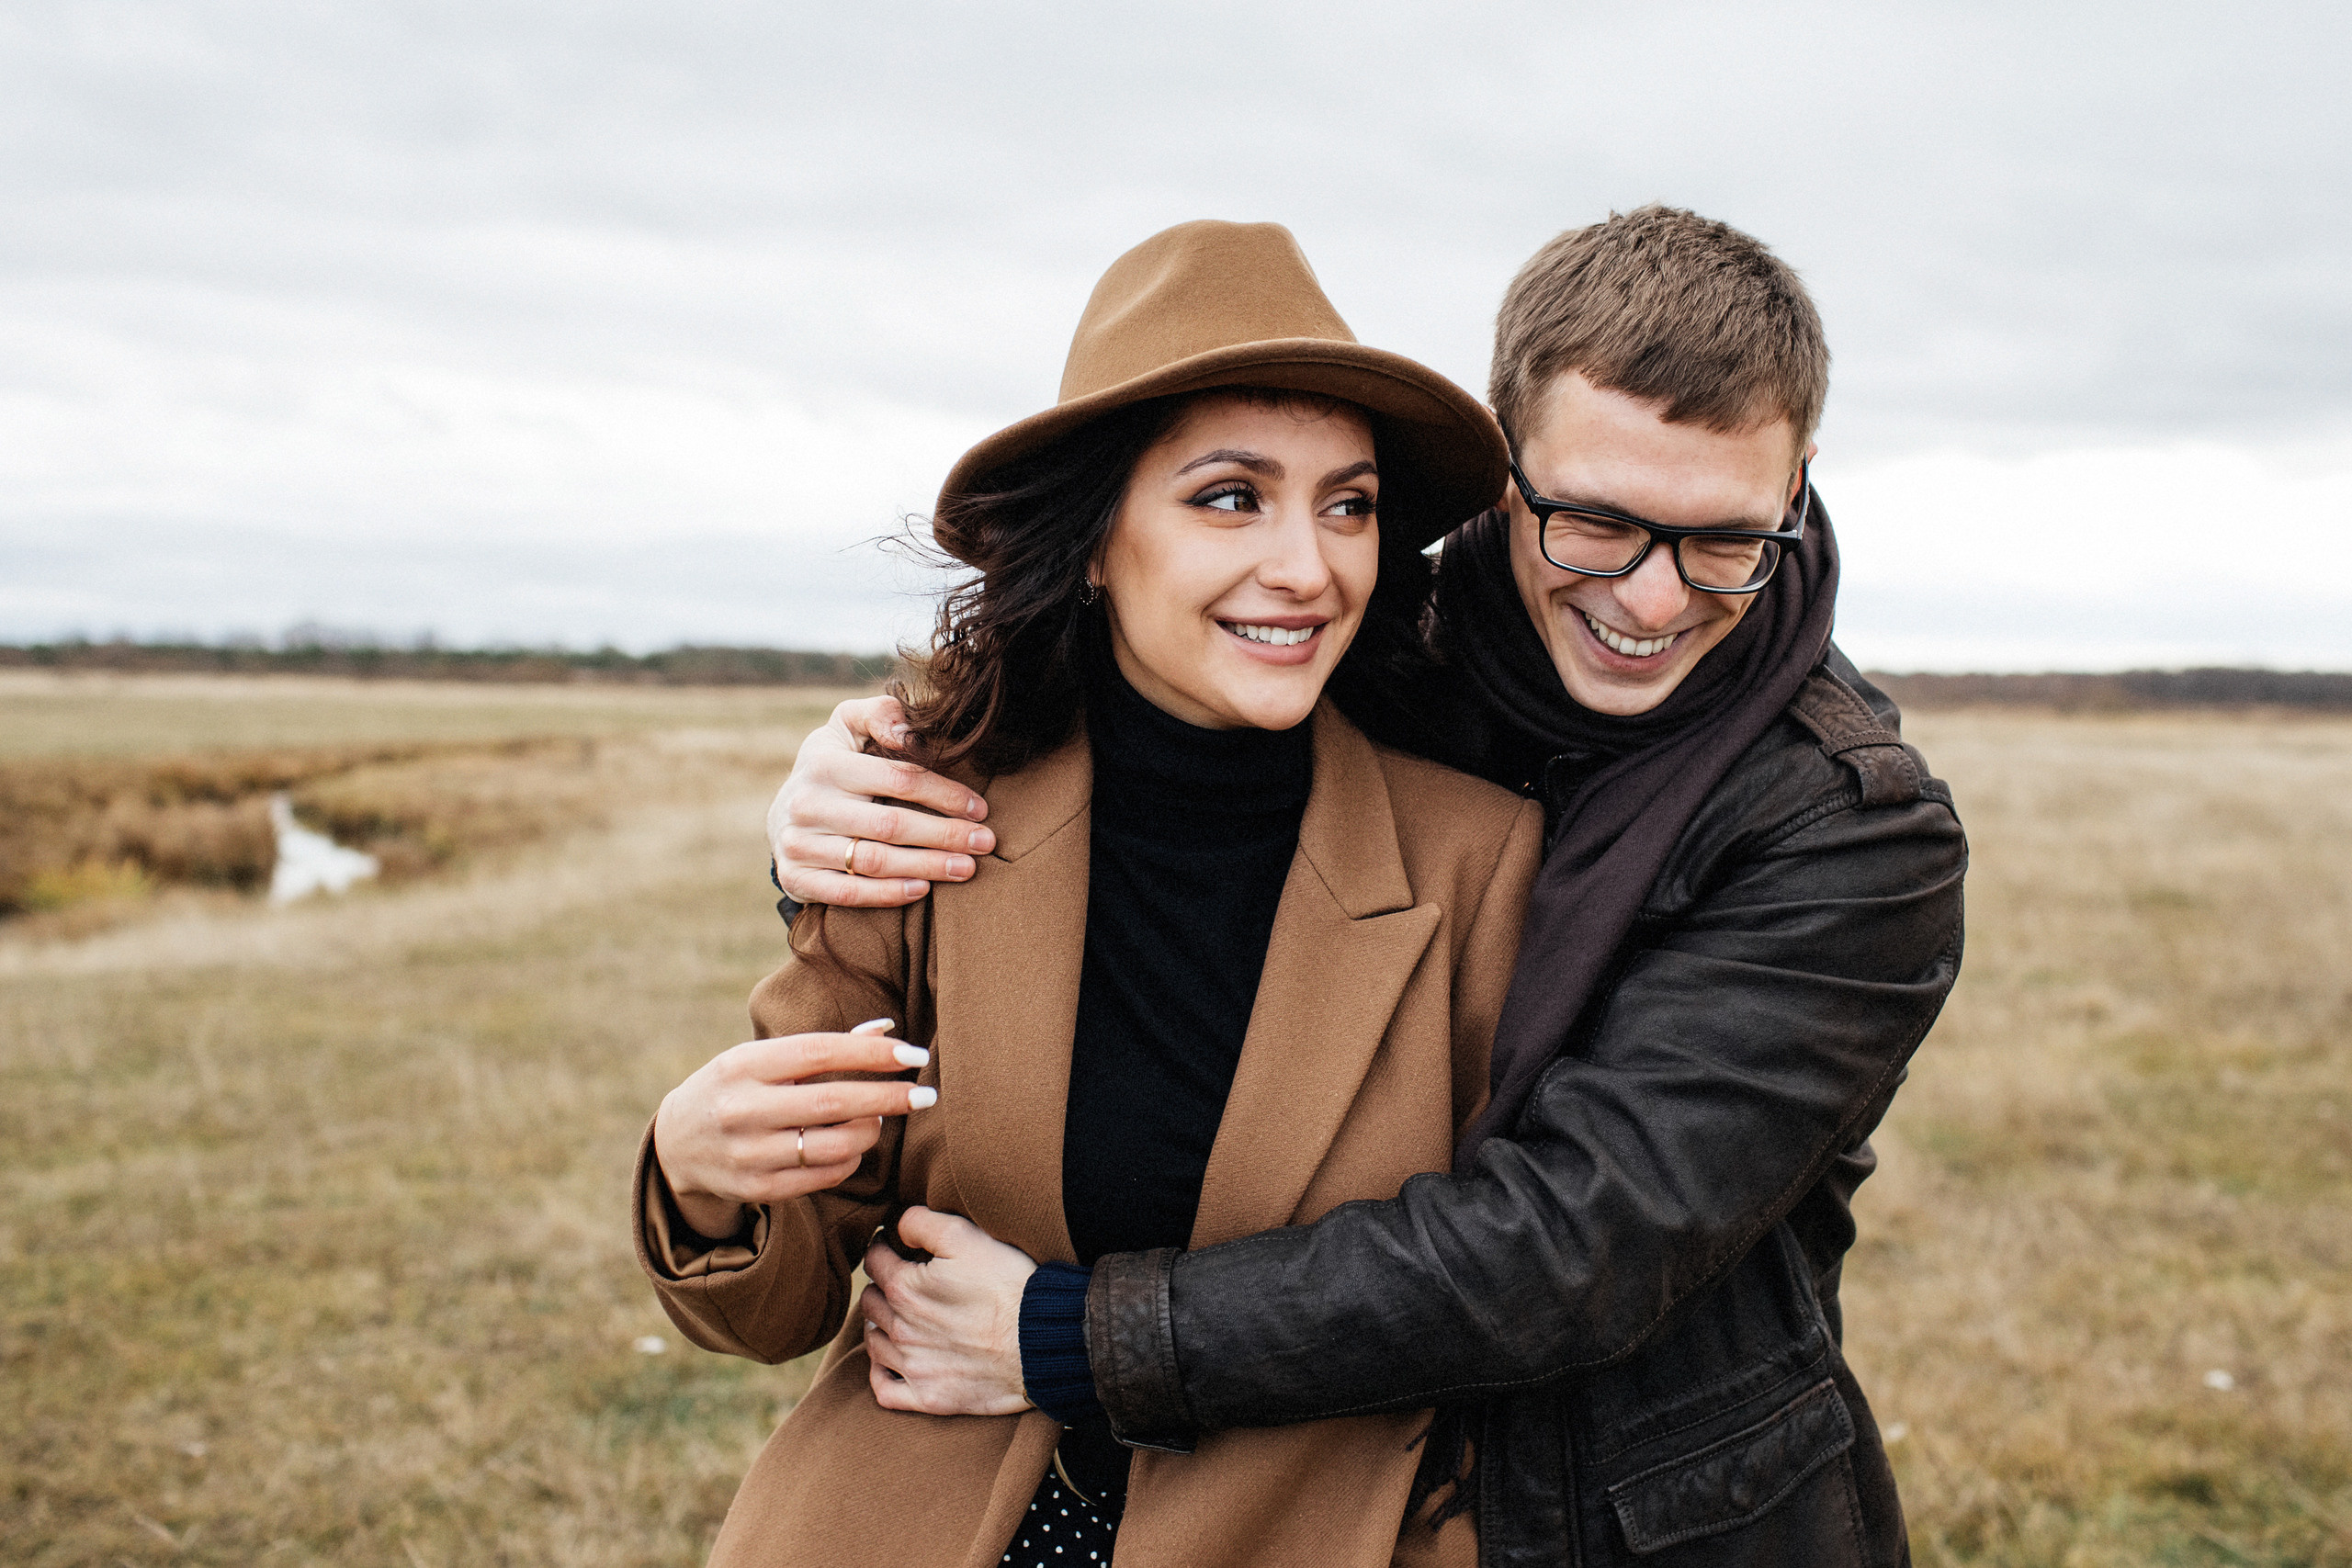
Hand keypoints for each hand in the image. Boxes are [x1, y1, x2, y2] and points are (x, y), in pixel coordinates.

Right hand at [653, 1019, 935, 1238]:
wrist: (676, 1145)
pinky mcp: (758, 1189)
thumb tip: (886, 1028)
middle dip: (888, 1097)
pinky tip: (854, 1144)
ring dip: (871, 1130)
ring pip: (834, 1145)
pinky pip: (825, 1176)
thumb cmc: (736, 1088)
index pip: (818, 1053)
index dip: (870, 1053)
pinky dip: (850, 1158)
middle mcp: (742, 1109)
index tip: (913, 1053)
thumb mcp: (762, 1059)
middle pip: (832, 1102)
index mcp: (743, 1065)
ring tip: (880, 1117)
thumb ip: (822, 1047)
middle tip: (926, 1094)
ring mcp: (749, 1154)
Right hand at [768, 695, 995, 908]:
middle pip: (891, 825)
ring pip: (874, 861)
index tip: (980, 809)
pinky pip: (849, 892)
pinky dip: (888, 894)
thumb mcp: (846, 727)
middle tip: (985, 843)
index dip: (944, 795)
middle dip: (945, 835)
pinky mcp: (796, 878)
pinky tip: (923, 890)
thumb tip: (908, 732)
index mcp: (825, 763)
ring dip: (927, 866)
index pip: (898, 779)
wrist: (780, 814)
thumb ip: (880, 714)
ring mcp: (799, 844)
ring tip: (967, 868)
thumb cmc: (832, 765)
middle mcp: (808, 804)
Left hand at [859, 1206, 1037, 1415]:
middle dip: (881, 1286)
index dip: (883, 1248)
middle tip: (903, 1280)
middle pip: (870, 1302)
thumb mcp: (966, 1236)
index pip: (874, 1261)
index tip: (896, 1245)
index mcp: (905, 1288)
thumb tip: (896, 1227)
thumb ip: (922, 1224)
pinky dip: (880, 1373)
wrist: (1043, 1341)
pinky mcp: (928, 1396)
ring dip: (880, 1326)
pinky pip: (884, 1389)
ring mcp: (913, 1366)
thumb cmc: (1008, 1285)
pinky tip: (891, 1361)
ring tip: (899, 1316)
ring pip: (873, 1342)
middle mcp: (901, 1329)